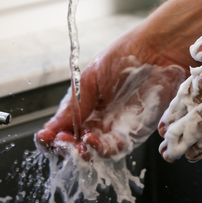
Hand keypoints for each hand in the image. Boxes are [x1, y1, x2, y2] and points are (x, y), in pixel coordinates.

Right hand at [35, 30, 186, 159]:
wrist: (157, 50)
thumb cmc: (124, 56)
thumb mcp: (90, 79)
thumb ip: (74, 107)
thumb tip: (52, 128)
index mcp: (85, 105)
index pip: (64, 127)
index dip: (52, 136)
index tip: (44, 136)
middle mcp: (99, 119)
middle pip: (77, 143)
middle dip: (65, 147)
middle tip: (59, 142)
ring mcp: (116, 127)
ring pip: (94, 151)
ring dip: (82, 152)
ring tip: (76, 145)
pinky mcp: (134, 132)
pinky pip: (115, 149)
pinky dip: (101, 150)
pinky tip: (91, 141)